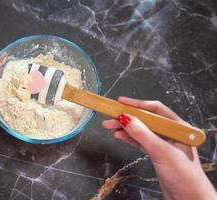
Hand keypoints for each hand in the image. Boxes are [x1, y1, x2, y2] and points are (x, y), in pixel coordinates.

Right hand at [102, 97, 216, 199]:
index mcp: (177, 127)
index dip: (137, 104)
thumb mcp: (161, 151)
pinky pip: (140, 141)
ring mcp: (163, 144)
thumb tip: (125, 118)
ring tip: (109, 126)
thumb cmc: (184, 175)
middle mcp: (170, 133)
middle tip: (110, 116)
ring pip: (141, 131)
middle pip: (145, 120)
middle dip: (127, 117)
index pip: (155, 109)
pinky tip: (119, 135)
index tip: (121, 102)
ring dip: (125, 128)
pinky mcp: (157, 154)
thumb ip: (142, 133)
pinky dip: (129, 138)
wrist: (189, 199)